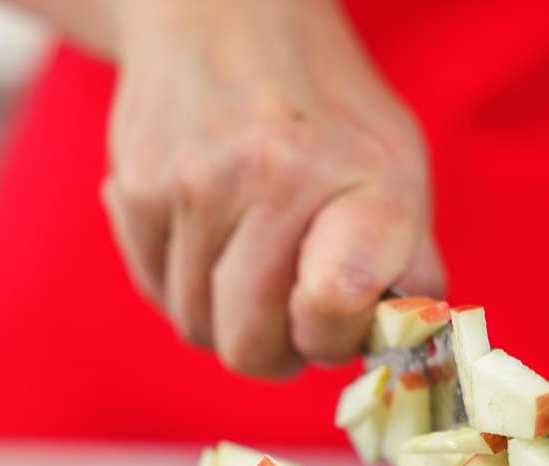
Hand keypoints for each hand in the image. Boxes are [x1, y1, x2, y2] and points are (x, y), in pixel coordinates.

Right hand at [101, 0, 442, 376]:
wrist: (225, 14)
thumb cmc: (326, 110)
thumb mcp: (397, 165)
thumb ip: (410, 264)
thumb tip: (405, 349)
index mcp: (364, 180)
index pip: (335, 307)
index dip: (329, 338)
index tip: (330, 319)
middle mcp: (276, 178)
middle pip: (249, 347)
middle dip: (271, 349)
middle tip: (286, 313)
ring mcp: (197, 184)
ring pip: (197, 326)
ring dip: (223, 315)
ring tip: (248, 260)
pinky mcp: (137, 186)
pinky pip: (155, 291)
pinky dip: (180, 282)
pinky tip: (205, 234)